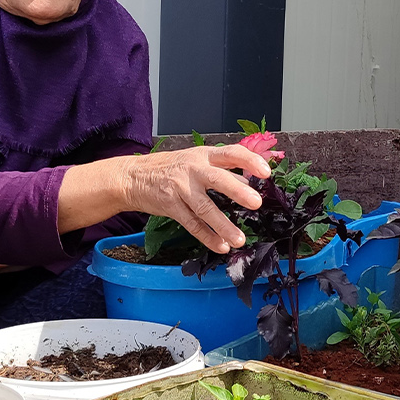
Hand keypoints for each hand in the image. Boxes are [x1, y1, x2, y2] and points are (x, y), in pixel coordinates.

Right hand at [123, 145, 269, 253]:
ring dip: (223, 225)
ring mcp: (180, 188)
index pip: (231, 153)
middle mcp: (193, 169)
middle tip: (256, 203)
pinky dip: (207, 237)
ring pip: (204, 208)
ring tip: (239, 239)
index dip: (249, 160)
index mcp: (204, 155)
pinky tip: (221, 246)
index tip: (266, 171)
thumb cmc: (170, 168)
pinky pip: (191, 224)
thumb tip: (250, 182)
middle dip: (237, 191)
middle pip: (217, 179)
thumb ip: (223, 170)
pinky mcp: (170, 206)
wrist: (133, 176)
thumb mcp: (197, 160)